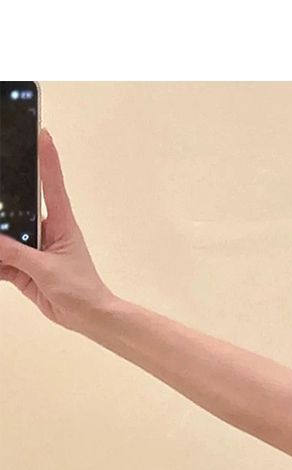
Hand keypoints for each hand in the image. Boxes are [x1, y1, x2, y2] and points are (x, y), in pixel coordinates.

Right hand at [0, 128, 116, 332]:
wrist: (88, 318)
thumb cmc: (81, 290)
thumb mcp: (48, 270)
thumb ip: (17, 255)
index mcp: (61, 224)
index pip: (51, 185)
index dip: (47, 159)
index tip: (42, 134)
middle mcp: (46, 232)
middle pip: (17, 210)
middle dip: (1, 204)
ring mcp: (33, 250)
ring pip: (5, 236)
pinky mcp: (24, 268)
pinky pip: (1, 258)